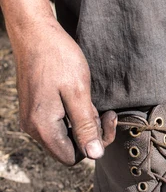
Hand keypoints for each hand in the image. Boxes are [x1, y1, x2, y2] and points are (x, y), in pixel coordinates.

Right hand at [12, 18, 115, 165]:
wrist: (36, 33)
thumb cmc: (58, 59)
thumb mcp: (79, 93)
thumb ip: (86, 126)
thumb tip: (94, 155)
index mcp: (42, 126)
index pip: (72, 158)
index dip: (92, 146)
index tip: (105, 122)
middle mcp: (33, 127)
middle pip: (70, 149)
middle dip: (91, 134)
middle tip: (105, 112)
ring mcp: (33, 118)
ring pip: (67, 136)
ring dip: (85, 124)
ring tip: (92, 102)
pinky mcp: (37, 110)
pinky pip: (60, 124)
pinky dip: (75, 116)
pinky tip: (82, 99)